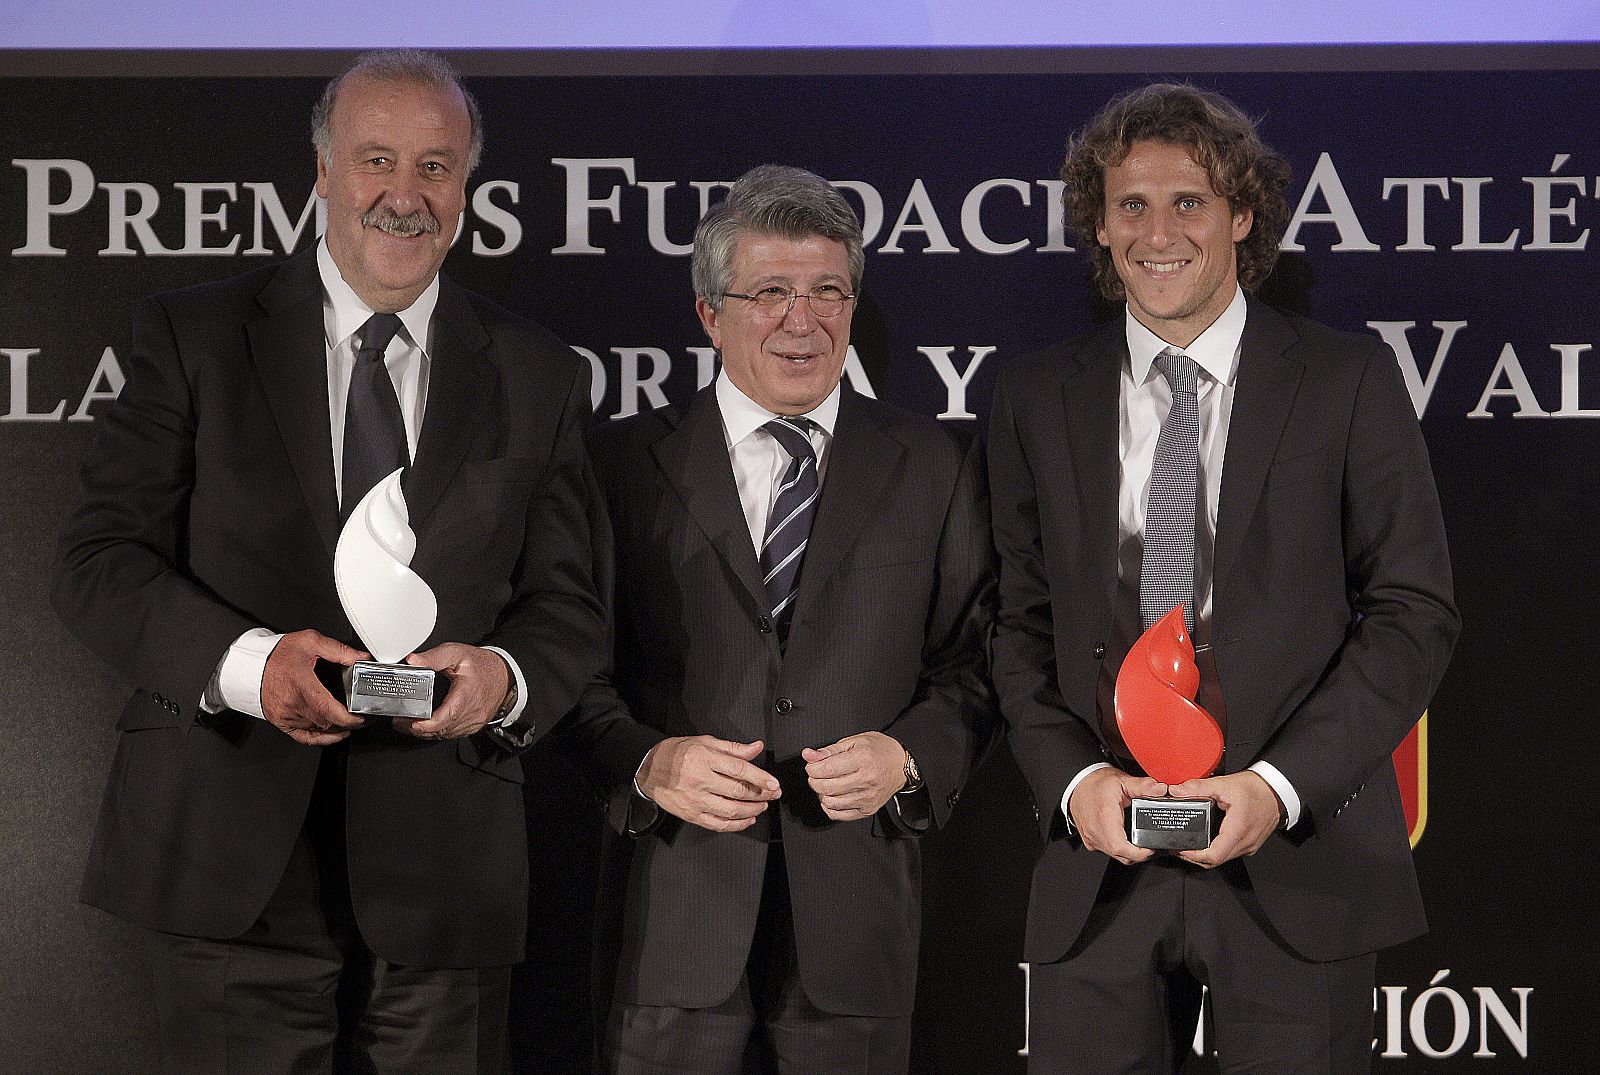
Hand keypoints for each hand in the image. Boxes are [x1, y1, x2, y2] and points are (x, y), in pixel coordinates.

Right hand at [261, 629, 366, 745]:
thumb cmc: (277, 654)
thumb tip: (360, 658)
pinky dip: (321, 738)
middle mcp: (292, 703)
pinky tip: (334, 734)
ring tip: (348, 718)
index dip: (347, 718)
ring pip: (318, 728)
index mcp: (301, 684)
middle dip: (346, 719)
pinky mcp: (281, 722)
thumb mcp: (310, 641)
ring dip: (334, 726)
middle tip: (360, 713)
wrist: (251, 664)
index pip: (327, 709)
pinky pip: (304, 737)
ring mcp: (285, 715)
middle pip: (326, 721)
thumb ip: (338, 650)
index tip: (361, 717)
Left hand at [403, 643, 509, 740]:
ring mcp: (474, 721)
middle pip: (442, 729)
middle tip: (400, 722)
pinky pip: (453, 734)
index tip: (413, 723)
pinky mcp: (474, 726)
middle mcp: (472, 712)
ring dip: (427, 733)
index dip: (428, 724)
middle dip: (419, 729)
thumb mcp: (457, 653)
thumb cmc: (483, 666)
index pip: (447, 716)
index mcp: (466, 694)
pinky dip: (439, 732)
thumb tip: (414, 661)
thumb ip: (434, 656)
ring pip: (446, 735)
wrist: (505, 674)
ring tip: (408, 724)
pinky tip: (428, 727)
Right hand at [636, 736, 780, 832]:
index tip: (773, 783)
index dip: (760, 778)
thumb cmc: (677, 753)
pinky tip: (747, 820)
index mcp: (705, 759)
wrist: (649, 769)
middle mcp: (700, 780)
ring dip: (752, 810)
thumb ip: (733, 748)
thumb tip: (756, 748)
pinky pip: (718, 824)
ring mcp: (696, 800)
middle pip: (738, 791)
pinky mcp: (692, 815)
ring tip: (762, 806)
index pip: (739, 770)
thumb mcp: (705, 742)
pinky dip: (736, 825)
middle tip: (773, 794)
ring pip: (731, 810)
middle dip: (761, 794)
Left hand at [801, 731, 906, 821]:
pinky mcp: (867, 810)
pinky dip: (830, 807)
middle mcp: (866, 780)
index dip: (812, 768)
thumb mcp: (854, 741)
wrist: (901, 765)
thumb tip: (808, 755)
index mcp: (863, 759)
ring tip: (826, 784)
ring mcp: (867, 798)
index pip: (826, 769)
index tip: (812, 764)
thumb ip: (829, 750)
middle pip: (826, 787)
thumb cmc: (879, 750)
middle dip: (814, 780)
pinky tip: (833, 796)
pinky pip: (839, 815)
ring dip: (821, 794)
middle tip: (816, 774)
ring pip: (830, 802)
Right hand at [1068, 768, 1167, 865]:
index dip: (1139, 853)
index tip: (1151, 848)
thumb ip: (1144, 786)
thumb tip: (1160, 789)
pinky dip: (1119, 849)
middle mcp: (1096, 832)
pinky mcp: (1090, 841)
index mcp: (1104, 818)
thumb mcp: (1123, 781)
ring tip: (1140, 842)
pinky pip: (1108, 851)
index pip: (1121, 847)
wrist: (1078, 785)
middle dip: (1139, 854)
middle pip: (1121, 855)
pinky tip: (1126, 839)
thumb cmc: (1096, 784)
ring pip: (1115, 855)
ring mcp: (1092, 839)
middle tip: (1150, 844)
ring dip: (1129, 852)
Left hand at [1169, 771, 1283, 867]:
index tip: (1180, 849)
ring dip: (1205, 856)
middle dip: (1194, 858)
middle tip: (1178, 847)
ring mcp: (1249, 846)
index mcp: (1237, 830)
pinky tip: (1206, 841)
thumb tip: (1177, 791)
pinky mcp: (1250, 845)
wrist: (1275, 790)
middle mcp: (1245, 842)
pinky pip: (1230, 853)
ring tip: (1189, 845)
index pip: (1214, 855)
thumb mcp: (1224, 784)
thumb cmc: (1255, 789)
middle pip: (1216, 861)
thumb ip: (1198, 787)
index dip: (1193, 856)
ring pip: (1223, 858)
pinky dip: (1216, 851)